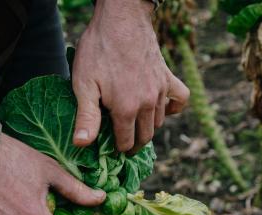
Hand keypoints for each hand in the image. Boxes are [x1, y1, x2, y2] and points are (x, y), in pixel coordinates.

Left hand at [72, 0, 189, 152]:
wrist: (120, 19)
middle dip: (134, 144)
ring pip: (159, 121)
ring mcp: (160, 90)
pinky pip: (180, 99)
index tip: (111, 149)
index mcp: (127, 109)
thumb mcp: (84, 84)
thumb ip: (86, 117)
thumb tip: (81, 144)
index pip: (127, 142)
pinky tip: (162, 108)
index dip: (118, 149)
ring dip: (148, 127)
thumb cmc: (98, 50)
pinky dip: (173, 107)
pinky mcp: (167, 76)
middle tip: (123, 143)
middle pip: (145, 136)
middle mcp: (148, 103)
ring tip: (134, 126)